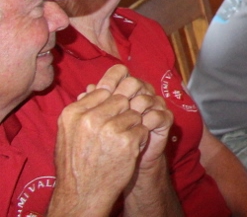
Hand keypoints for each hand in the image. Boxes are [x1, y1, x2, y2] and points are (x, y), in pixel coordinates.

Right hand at [51, 65, 161, 214]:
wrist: (82, 194)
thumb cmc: (76, 164)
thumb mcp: (68, 134)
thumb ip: (82, 109)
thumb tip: (94, 86)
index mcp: (73, 113)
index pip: (105, 86)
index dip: (117, 92)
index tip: (120, 100)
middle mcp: (90, 118)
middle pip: (123, 97)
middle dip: (126, 109)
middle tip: (120, 126)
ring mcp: (109, 129)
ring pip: (135, 112)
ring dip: (133, 125)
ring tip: (121, 141)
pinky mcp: (127, 141)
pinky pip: (143, 128)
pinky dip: (140, 138)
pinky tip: (128, 150)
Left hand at [97, 65, 173, 168]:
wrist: (123, 164)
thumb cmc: (104, 143)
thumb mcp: (93, 123)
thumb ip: (89, 105)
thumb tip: (86, 90)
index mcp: (123, 89)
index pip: (119, 72)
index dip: (110, 79)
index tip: (100, 91)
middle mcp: (140, 93)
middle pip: (133, 83)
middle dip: (121, 98)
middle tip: (110, 115)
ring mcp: (154, 105)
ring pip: (145, 99)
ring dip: (131, 116)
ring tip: (120, 131)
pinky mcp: (164, 119)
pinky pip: (156, 116)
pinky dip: (143, 126)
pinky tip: (132, 137)